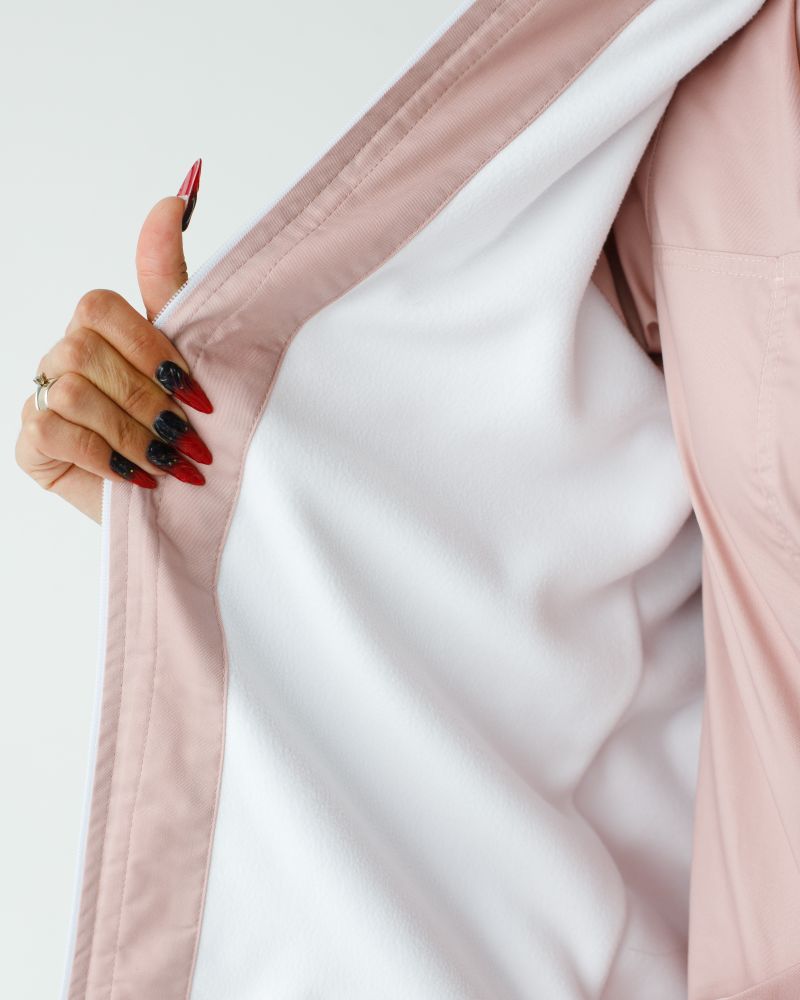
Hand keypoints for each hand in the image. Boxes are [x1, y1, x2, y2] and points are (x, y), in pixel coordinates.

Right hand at [15, 160, 211, 524]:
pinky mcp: (32, 442)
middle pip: (85, 352)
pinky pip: (54, 434)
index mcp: (101, 328)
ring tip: (171, 462)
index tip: (196, 392)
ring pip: (71, 393)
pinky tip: (140, 478)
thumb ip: (172, 280)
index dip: (150, 349)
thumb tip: (177, 195)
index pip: (100, 308)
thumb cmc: (184, 421)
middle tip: (189, 436)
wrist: (178, 496)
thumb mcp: (190, 352)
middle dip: (147, 401)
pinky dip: (106, 458)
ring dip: (132, 433)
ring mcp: (43, 397)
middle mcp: (65, 355)